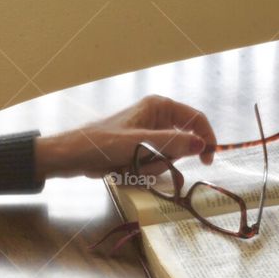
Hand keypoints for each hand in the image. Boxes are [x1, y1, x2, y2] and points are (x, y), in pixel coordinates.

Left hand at [35, 95, 217, 180]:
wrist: (71, 155)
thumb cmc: (102, 144)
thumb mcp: (139, 144)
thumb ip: (172, 144)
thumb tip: (202, 144)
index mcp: (159, 106)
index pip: (196, 119)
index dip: (206, 139)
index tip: (207, 161)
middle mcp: (155, 117)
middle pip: (181, 142)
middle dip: (167, 159)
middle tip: (147, 166)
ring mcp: (146, 133)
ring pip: (167, 157)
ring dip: (151, 168)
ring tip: (129, 168)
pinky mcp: (137, 148)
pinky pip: (152, 163)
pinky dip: (142, 171)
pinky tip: (123, 171)